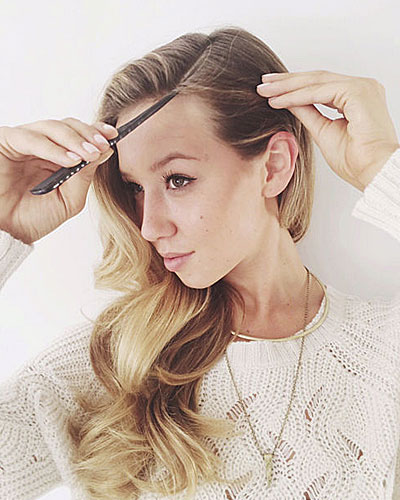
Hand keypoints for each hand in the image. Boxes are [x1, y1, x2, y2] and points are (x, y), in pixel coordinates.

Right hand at [0, 118, 117, 243]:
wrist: (6, 234)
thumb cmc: (32, 219)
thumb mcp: (69, 200)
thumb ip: (85, 176)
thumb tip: (105, 151)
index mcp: (56, 157)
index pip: (78, 135)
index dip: (95, 132)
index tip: (113, 135)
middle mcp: (40, 146)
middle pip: (67, 125)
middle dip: (88, 134)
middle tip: (102, 146)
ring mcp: (23, 142)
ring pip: (52, 127)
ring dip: (74, 140)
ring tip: (89, 155)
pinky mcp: (6, 142)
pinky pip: (32, 138)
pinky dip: (53, 148)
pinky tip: (71, 160)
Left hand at [256, 70, 399, 191]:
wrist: (374, 172)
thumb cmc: (356, 160)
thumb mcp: (322, 131)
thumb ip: (307, 113)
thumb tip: (288, 101)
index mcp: (356, 97)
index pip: (320, 86)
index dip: (293, 87)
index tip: (271, 90)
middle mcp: (361, 87)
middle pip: (317, 79)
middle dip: (286, 81)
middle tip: (263, 83)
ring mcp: (362, 87)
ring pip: (316, 82)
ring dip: (287, 86)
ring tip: (264, 91)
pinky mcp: (358, 92)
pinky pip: (320, 92)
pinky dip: (297, 96)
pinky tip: (278, 101)